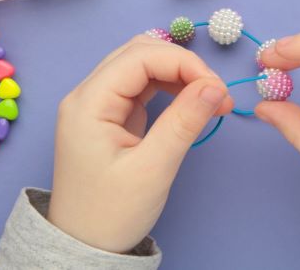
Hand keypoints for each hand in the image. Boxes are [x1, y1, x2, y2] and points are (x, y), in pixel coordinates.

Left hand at [47, 35, 233, 252]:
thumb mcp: (152, 170)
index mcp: (88, 103)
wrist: (82, 246)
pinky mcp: (110, 115)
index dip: (184, 63)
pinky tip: (192, 102)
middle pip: (140, 52)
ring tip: (210, 99)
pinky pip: (142, 85)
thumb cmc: (111, 214)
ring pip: (142, 65)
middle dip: (183, 64)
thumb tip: (215, 86)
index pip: (140, 57)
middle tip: (216, 94)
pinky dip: (171, 87)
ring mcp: (97, 104)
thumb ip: (183, 123)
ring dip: (179, 73)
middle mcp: (88, 95)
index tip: (217, 89)